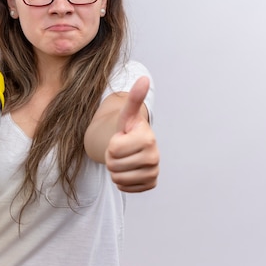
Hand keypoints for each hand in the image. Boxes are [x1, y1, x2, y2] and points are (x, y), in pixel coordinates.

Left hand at [106, 76, 159, 192]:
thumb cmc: (128, 129)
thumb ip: (134, 98)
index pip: (113, 149)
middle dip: (112, 157)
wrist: (135, 145)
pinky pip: (125, 188)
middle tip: (120, 149)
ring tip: (123, 159)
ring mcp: (154, 172)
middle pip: (114, 165)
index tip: (121, 138)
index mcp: (148, 138)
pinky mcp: (151, 184)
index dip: (111, 144)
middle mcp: (154, 157)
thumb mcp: (127, 114)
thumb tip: (144, 78)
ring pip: (118, 178)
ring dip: (115, 169)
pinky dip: (122, 181)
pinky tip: (128, 169)